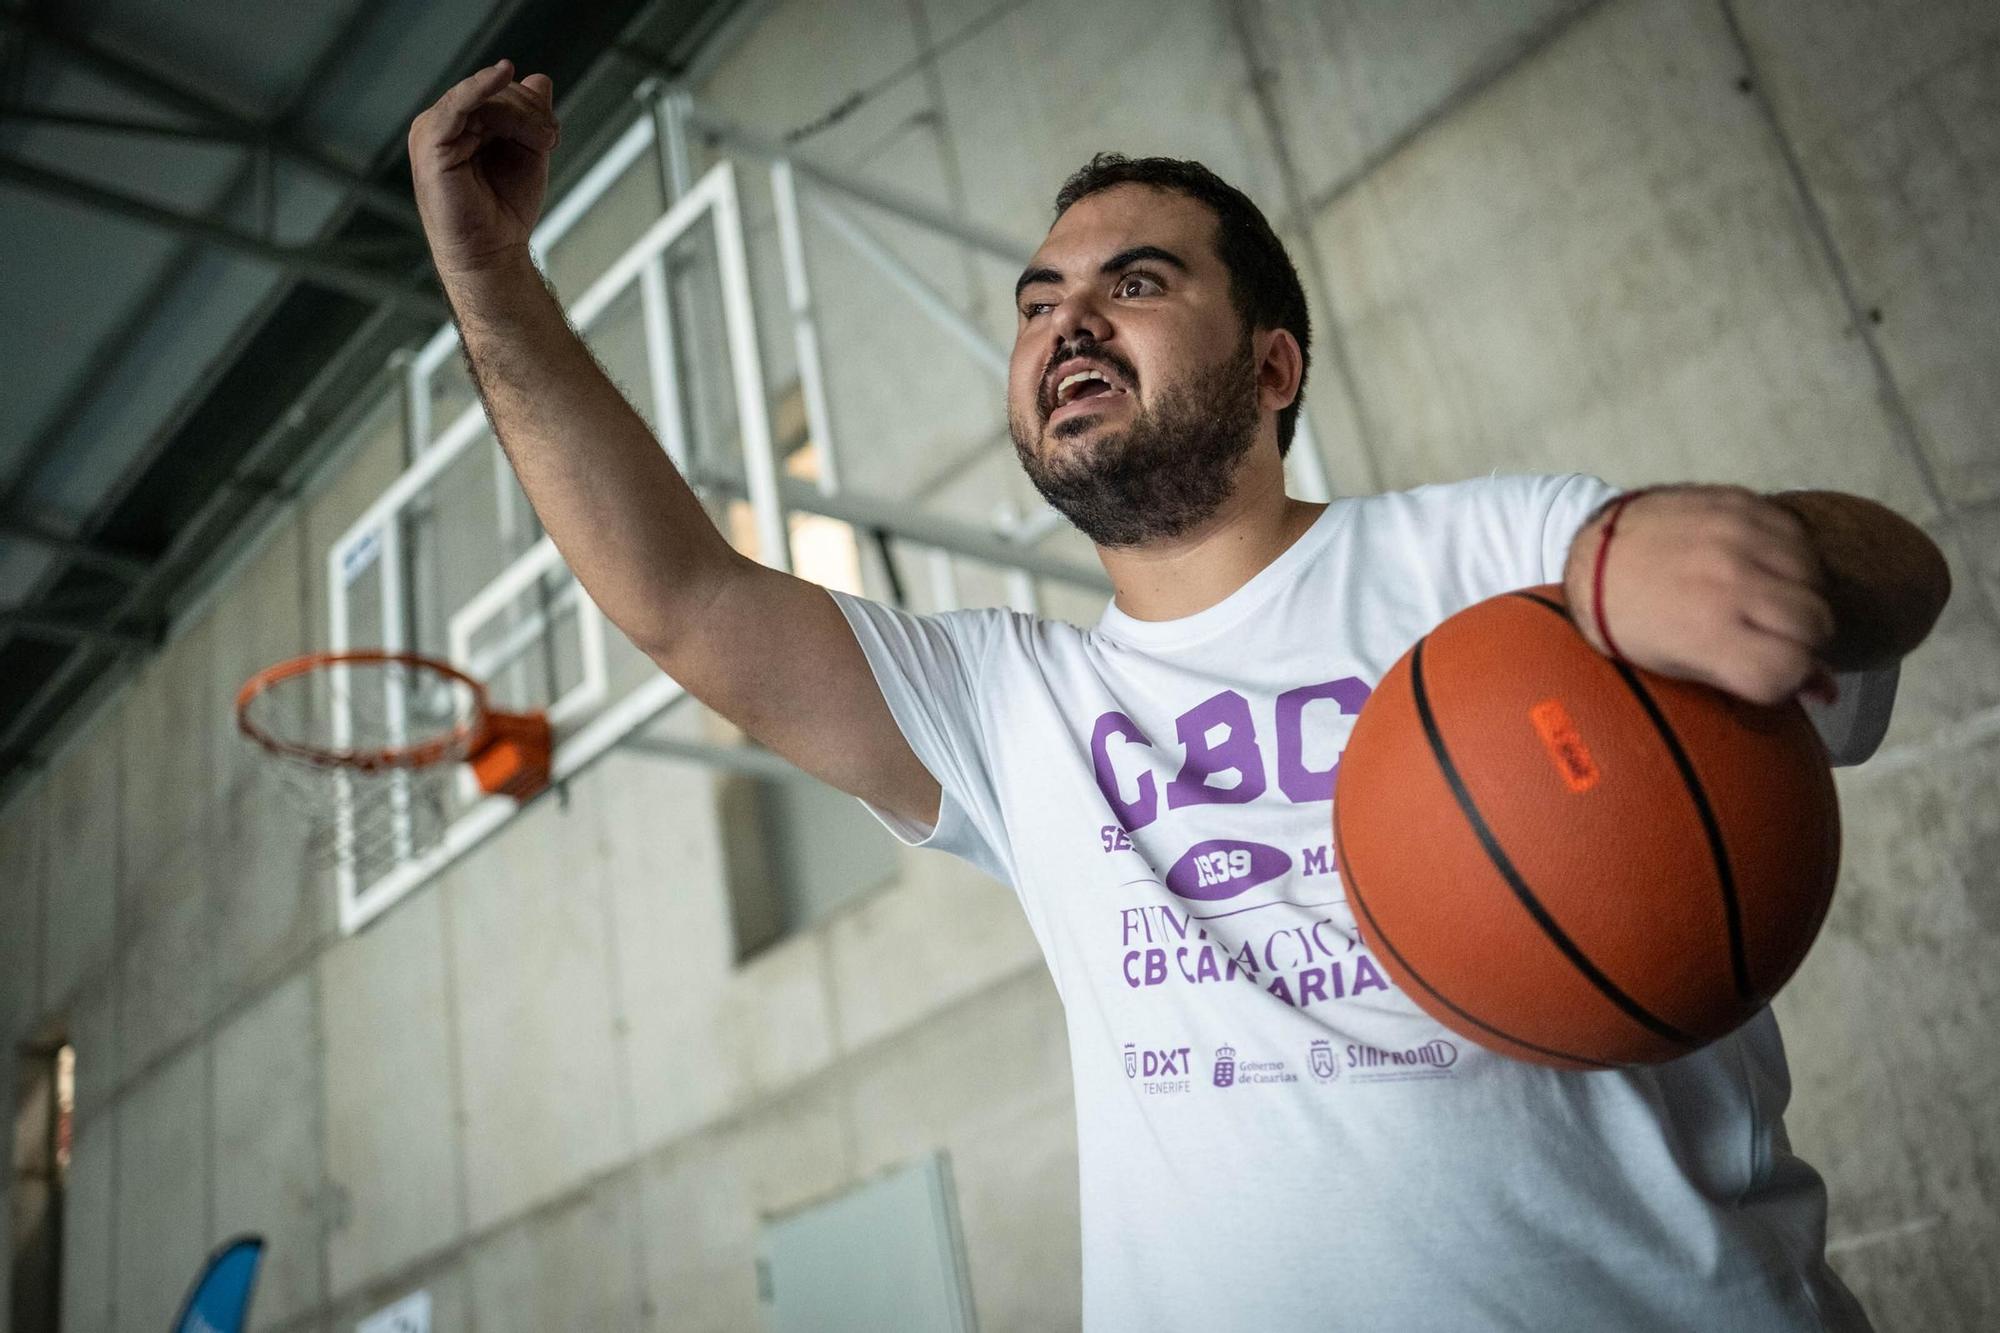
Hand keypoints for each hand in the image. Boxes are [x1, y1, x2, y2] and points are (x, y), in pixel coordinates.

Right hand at [408, 59, 558, 279]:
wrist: (492, 252)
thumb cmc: (506, 208)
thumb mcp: (527, 152)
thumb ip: (530, 116)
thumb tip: (539, 78)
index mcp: (461, 123)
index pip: (497, 92)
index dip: (530, 104)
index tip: (554, 134)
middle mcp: (443, 122)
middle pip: (493, 92)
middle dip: (530, 112)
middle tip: (551, 141)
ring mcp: (432, 130)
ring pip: (485, 99)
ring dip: (522, 117)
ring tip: (543, 145)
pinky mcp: (430, 144)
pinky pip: (456, 105)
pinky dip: (480, 88)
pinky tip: (502, 74)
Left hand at [1566, 485, 1838, 705]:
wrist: (1595, 552)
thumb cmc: (1631, 620)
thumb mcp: (1677, 664)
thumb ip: (1753, 675)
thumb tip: (1825, 689)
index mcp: (1707, 633)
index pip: (1793, 667)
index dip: (1794, 678)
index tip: (1779, 672)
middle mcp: (1730, 582)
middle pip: (1816, 623)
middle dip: (1806, 640)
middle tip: (1779, 638)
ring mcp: (1738, 538)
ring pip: (1816, 579)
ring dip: (1802, 596)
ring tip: (1769, 601)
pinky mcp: (1742, 505)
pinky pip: (1799, 538)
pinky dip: (1792, 559)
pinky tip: (1763, 568)